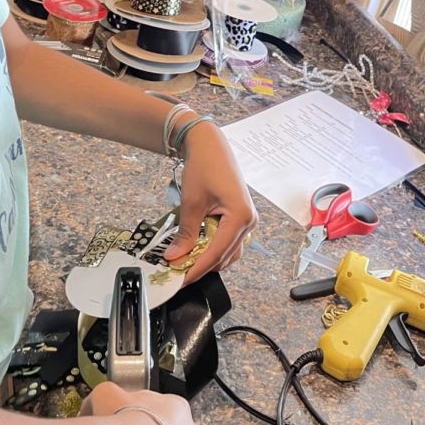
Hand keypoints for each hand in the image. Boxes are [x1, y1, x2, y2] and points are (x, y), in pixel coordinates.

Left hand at [165, 121, 256, 281]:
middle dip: (201, 265)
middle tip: (177, 270)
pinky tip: (197, 246)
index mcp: (240, 217)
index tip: (179, 279)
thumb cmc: (205, 166)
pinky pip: (229, 240)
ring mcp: (247, 219)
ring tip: (184, 259)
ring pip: (228, 251)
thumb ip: (185, 234)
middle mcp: (249, 221)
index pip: (216, 253)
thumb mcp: (191, 203)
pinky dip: (213, 247)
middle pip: (224, 256)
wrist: (210, 145)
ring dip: (207, 258)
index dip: (196, 269)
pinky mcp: (241, 216)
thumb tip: (175, 257)